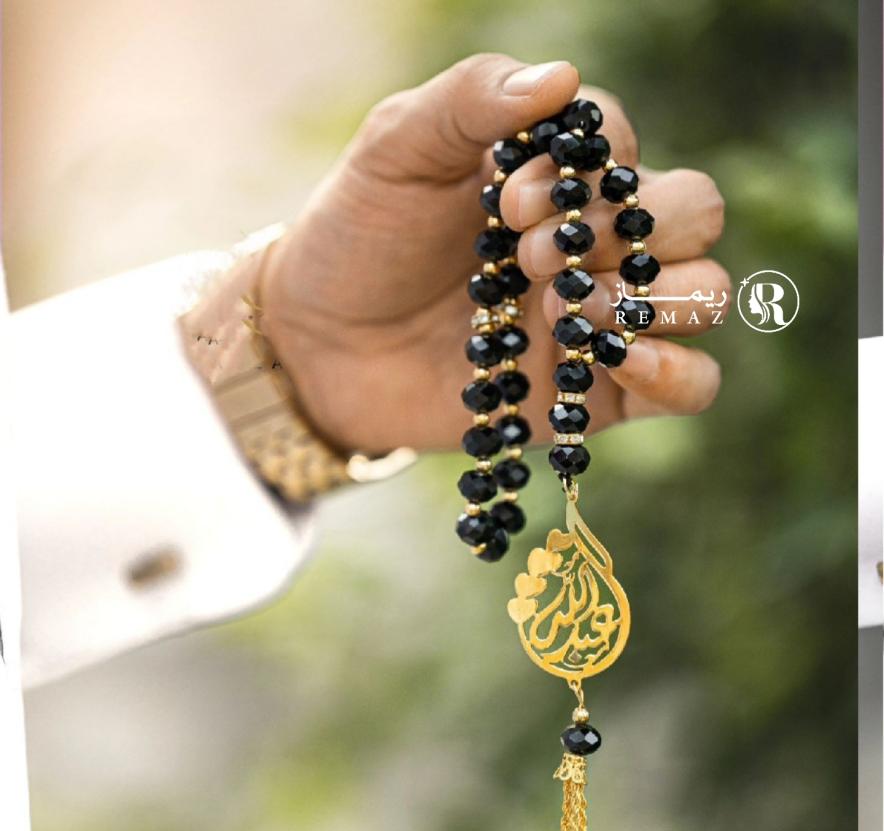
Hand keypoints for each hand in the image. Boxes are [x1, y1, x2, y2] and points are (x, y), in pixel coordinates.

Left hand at [259, 55, 729, 454]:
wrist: (323, 346)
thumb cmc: (358, 238)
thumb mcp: (396, 150)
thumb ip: (470, 100)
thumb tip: (559, 77)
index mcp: (559, 175)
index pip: (625, 148)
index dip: (586, 169)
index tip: (507, 202)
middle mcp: (595, 242)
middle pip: (693, 213)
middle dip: (620, 231)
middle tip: (532, 256)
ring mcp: (604, 317)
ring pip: (705, 292)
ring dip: (650, 296)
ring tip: (564, 306)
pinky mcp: (598, 392)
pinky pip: (694, 386)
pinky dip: (678, 372)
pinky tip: (618, 359)